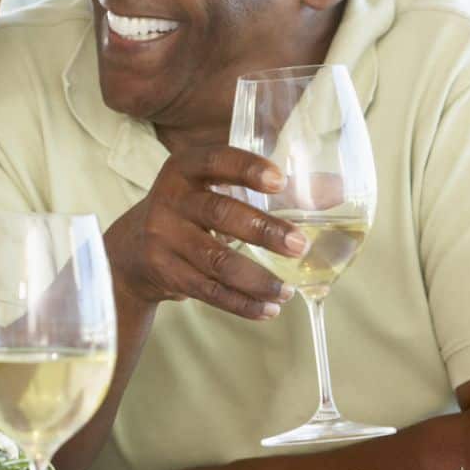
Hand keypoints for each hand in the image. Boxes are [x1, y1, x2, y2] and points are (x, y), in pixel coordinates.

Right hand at [103, 146, 306, 318]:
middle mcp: (169, 199)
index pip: (215, 160)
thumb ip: (273, 189)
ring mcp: (163, 237)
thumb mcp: (217, 190)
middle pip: (219, 213)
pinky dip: (240, 303)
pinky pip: (207, 290)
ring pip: (215, 260)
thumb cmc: (190, 211)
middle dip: (263, 230)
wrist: (131, 250)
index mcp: (184, 169)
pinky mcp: (164, 271)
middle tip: (300, 245)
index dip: (246, 169)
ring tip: (286, 290)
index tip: (280, 181)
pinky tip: (267, 309)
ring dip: (256, 278)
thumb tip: (338, 189)